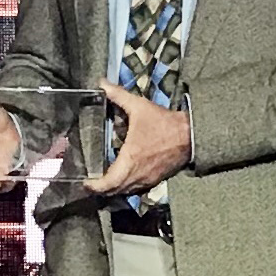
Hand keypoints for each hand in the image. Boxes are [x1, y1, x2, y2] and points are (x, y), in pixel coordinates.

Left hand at [82, 81, 191, 195]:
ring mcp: (148, 179)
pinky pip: (136, 189)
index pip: (108, 183)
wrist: (190, 135)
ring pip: (125, 192)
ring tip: (102, 183)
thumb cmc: (163, 122)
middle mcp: (137, 174)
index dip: (94, 186)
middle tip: (90, 184)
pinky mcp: (155, 180)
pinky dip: (126, 188)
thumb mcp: (139, 106)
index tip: (85, 183)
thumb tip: (102, 83)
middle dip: (100, 190)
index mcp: (130, 159)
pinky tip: (121, 179)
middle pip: (114, 191)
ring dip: (113, 190)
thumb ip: (118, 95)